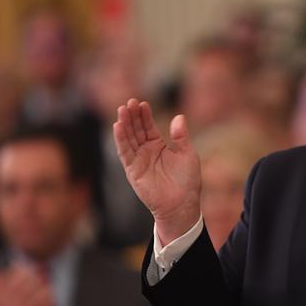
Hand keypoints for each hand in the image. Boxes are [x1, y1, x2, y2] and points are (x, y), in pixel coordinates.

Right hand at [113, 99, 201, 244]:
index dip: (144, 115)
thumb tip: (179, 116)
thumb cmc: (187, 181)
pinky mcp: (133, 171)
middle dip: (132, 116)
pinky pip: (125, 153)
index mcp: (158, 146)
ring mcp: (138, 161)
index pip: (148, 126)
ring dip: (124, 124)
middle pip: (136, 130)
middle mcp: (146, 152)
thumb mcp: (187, 154)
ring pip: (128, 139)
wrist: (182, 204)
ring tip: (122, 110)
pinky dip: (120, 140)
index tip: (142, 102)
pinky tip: (118, 126)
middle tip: (129, 102)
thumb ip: (181, 136)